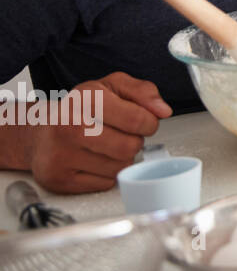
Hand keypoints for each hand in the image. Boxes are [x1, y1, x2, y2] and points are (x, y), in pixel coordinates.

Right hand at [25, 72, 171, 193]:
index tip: (143, 122)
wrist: (38, 131)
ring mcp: (60, 156)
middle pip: (130, 147)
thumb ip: (143, 92)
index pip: (137, 120)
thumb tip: (163, 111)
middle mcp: (68, 127)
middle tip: (122, 134)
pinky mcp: (58, 180)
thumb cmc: (80, 108)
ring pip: (120, 168)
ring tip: (106, 146)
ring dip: (121, 159)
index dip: (149, 123)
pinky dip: (106, 174)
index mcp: (84, 99)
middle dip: (134, 141)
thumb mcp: (112, 86)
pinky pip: (105, 184)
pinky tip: (93, 160)